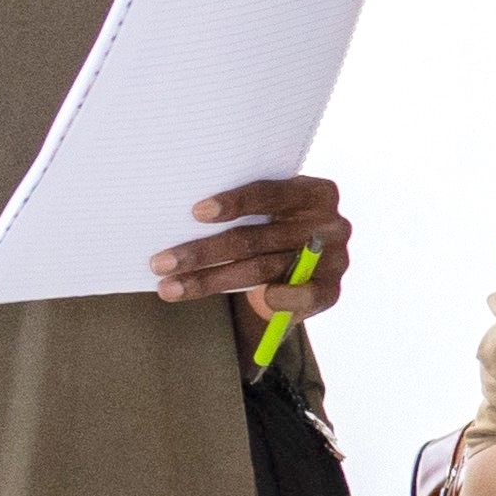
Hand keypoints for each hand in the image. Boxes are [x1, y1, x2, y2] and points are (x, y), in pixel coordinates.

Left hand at [158, 174, 348, 313]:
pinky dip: (272, 299)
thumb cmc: (277, 229)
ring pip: (260, 270)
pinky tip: (250, 303)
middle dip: (203, 251)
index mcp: (316, 193)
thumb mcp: (270, 212)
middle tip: (161, 262)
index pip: (271, 193)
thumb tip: (177, 216)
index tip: (195, 213)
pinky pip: (298, 297)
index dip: (234, 202)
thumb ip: (244, 213)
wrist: (310, 264)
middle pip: (256, 238)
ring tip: (171, 288)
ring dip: (210, 281)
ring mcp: (335, 259)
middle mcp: (330, 224)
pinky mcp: (332, 291)